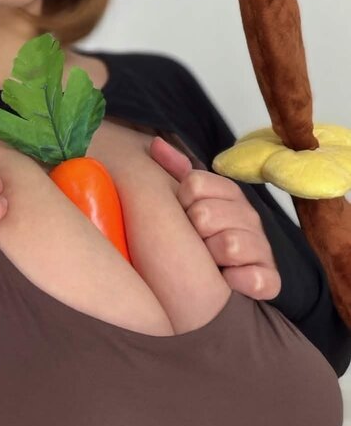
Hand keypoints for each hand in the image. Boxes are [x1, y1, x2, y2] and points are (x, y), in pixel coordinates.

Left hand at [147, 136, 281, 300]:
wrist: (218, 282)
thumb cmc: (199, 236)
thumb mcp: (186, 200)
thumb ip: (173, 170)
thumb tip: (156, 143)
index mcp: (229, 194)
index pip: (194, 182)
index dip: (181, 201)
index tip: (182, 214)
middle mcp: (249, 217)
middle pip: (205, 214)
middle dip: (194, 233)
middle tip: (196, 243)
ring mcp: (261, 247)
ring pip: (230, 245)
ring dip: (213, 259)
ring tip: (211, 264)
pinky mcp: (269, 280)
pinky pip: (255, 279)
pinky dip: (239, 281)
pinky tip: (229, 282)